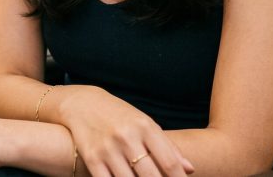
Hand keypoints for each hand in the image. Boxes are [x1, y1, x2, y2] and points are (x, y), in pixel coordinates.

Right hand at [55, 86, 193, 176]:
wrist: (83, 104)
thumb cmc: (120, 116)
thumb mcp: (146, 124)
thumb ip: (168, 147)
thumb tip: (189, 169)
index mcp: (145, 127)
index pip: (169, 162)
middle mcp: (127, 137)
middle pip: (151, 176)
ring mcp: (108, 148)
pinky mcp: (92, 158)